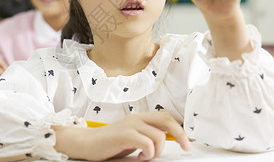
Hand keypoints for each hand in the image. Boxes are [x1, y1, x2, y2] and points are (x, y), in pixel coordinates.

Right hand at [54, 112, 189, 160]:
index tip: (187, 140)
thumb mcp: (132, 138)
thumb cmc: (109, 143)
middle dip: (181, 134)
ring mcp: (130, 125)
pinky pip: (146, 142)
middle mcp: (137, 118)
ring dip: (158, 150)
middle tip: (186, 147)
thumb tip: (166, 142)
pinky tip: (141, 156)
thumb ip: (146, 137)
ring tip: (147, 156)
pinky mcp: (124, 134)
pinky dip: (148, 152)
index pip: (165, 116)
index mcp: (140, 118)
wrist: (86, 144)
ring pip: (158, 135)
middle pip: (167, 120)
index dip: (179, 127)